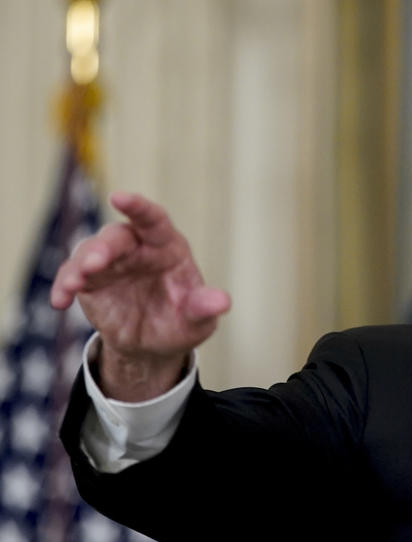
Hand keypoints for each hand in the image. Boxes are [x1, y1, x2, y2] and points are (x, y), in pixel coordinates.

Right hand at [51, 192, 229, 399]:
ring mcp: (110, 263)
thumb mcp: (198, 320)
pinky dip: (64, 287)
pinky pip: (71, 278)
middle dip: (103, 248)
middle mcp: (136, 249)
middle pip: (116, 238)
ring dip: (79, 266)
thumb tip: (222, 302)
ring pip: (88, 253)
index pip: (153, 220)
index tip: (119, 197)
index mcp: (167, 247)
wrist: (153, 345)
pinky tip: (60, 301)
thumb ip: (204, 308)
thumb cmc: (181, 322)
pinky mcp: (89, 282)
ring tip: (75, 283)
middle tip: (94, 263)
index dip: (138, 207)